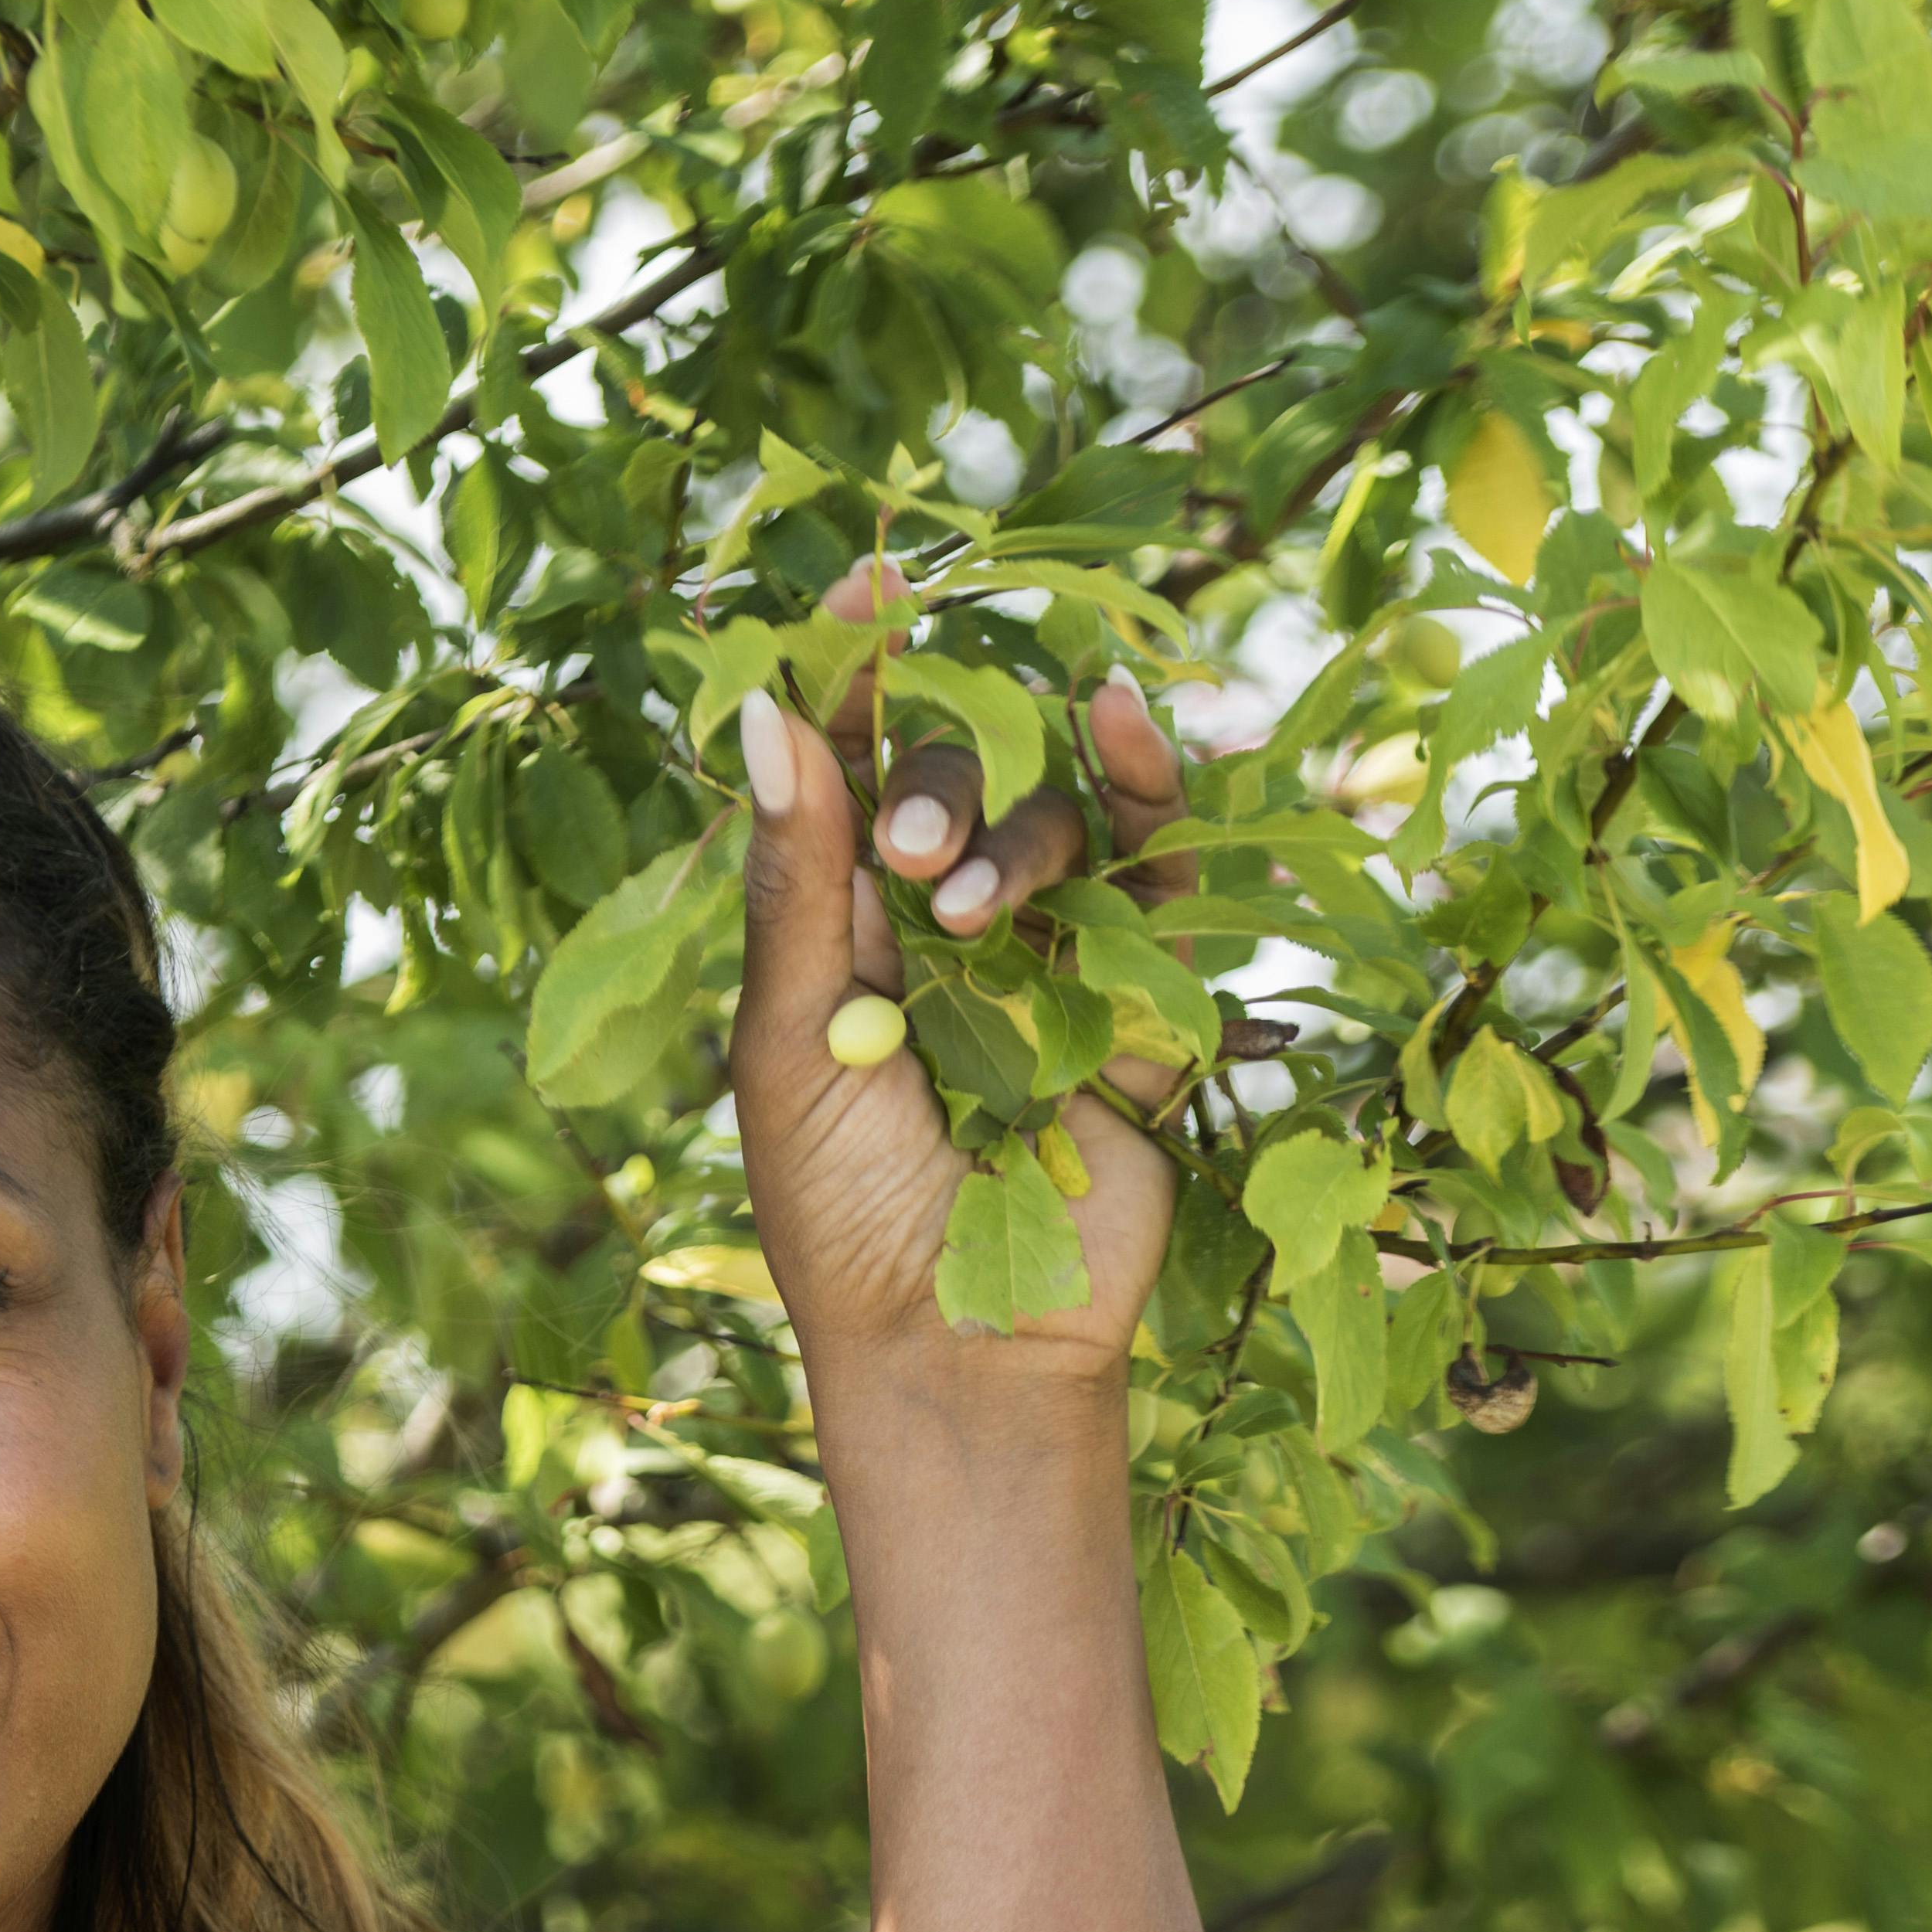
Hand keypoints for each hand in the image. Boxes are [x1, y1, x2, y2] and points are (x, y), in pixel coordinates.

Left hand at [725, 560, 1207, 1395]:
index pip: (850, 769)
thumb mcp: (791, 1042)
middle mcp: (944, 930)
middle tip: (917, 863)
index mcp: (839, 932)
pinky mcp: (1138, 1005)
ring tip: (973, 919)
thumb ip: (798, 884)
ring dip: (1019, 835)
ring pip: (1053, 821)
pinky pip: (1158, 876)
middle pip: (958, 781)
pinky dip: (1150, 793)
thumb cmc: (840, 1215)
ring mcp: (1046, 962)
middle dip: (941, 786)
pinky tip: (1130, 725)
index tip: (872, 582)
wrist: (957, 1350)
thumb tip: (773, 716)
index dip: (858, 671)